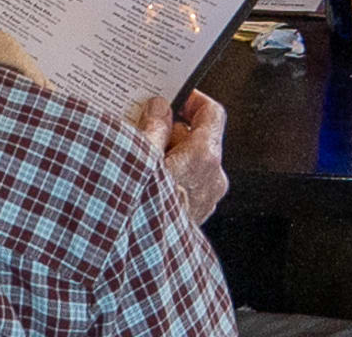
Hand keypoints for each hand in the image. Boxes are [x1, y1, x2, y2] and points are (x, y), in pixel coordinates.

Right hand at [128, 90, 229, 224]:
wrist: (141, 256)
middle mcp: (213, 178)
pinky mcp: (195, 215)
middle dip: (172, 128)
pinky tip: (144, 177)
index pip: (212, 113)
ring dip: (168, 153)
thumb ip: (153, 126)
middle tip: (143, 125)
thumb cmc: (142, 206)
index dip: (193, 99)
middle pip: (199, 138)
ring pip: (192, 162)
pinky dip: (170, 174)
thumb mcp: (140, 153)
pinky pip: (187, 183)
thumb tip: (159, 108)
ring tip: (138, 155)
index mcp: (204, 157)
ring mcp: (206, 199)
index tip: (174, 95)